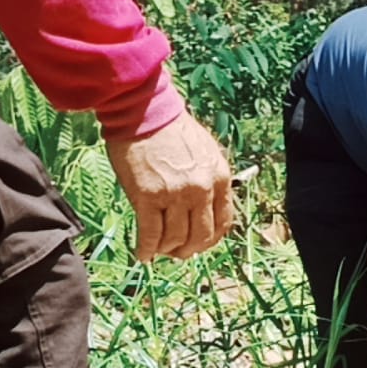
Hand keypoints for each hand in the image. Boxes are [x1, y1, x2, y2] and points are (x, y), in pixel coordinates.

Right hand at [104, 111, 232, 260]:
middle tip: (178, 253)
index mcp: (220, 178)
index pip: (224, 221)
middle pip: (201, 235)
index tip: (200, 243)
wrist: (145, 112)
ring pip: (176, 238)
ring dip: (167, 250)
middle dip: (190, 249)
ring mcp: (175, 194)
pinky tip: (142, 255)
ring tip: (159, 251)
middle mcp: (201, 189)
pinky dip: (147, 249)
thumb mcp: (206, 152)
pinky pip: (151, 233)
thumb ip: (210, 179)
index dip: (211, 239)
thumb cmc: (172, 130)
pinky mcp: (148, 196)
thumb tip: (205, 207)